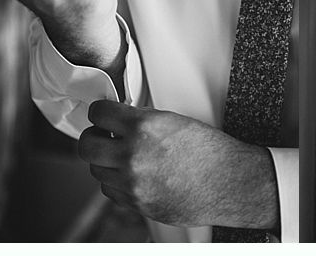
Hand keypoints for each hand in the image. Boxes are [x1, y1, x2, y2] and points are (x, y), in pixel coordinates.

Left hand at [78, 100, 277, 228]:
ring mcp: (133, 183)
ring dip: (103, 161)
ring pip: (96, 170)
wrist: (229, 183)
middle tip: (100, 135)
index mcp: (144, 127)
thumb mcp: (173, 120)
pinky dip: (115, 182)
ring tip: (118, 156)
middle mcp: (133, 155)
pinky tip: (129, 174)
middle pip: (87, 146)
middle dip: (92, 138)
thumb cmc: (208, 151)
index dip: (98, 112)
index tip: (101, 114)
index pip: (99, 114)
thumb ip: (140, 119)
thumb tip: (118, 119)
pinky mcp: (137, 203)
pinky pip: (110, 190)